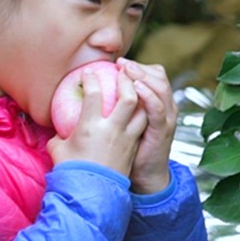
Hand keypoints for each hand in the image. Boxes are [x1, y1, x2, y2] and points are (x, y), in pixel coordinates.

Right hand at [47, 68, 147, 177]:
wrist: (91, 195)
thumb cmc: (72, 171)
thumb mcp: (58, 149)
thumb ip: (59, 135)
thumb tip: (58, 129)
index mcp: (90, 126)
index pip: (94, 93)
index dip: (91, 78)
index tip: (88, 72)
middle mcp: (112, 129)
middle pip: (128, 96)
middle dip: (127, 80)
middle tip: (122, 71)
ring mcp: (126, 138)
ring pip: (142, 110)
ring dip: (140, 96)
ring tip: (136, 87)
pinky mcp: (133, 147)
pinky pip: (143, 125)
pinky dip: (142, 113)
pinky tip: (138, 108)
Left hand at [118, 58, 175, 193]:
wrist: (145, 178)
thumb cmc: (127, 153)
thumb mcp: (122, 127)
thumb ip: (110, 112)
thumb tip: (76, 104)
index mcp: (153, 105)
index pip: (151, 76)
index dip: (137, 66)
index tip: (117, 63)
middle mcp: (162, 108)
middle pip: (158, 77)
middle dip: (141, 66)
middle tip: (121, 62)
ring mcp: (164, 118)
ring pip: (160, 88)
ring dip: (144, 75)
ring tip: (127, 69)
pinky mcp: (162, 130)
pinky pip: (158, 109)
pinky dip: (150, 95)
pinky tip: (137, 87)